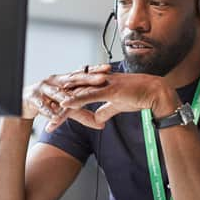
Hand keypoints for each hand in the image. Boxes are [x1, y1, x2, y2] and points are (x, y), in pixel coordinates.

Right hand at [22, 64, 111, 131]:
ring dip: (67, 96)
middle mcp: (55, 80)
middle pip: (74, 79)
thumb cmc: (49, 102)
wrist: (24, 103)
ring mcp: (43, 88)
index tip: (109, 68)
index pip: (82, 73)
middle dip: (88, 78)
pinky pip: (42, 105)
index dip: (95, 70)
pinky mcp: (32, 98)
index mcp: (64, 80)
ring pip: (57, 92)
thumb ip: (84, 115)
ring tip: (78, 99)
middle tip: (102, 79)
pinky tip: (55, 116)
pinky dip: (49, 111)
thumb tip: (102, 125)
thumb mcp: (68, 108)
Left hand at [59, 71, 180, 123]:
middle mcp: (98, 81)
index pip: (76, 93)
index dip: (64, 103)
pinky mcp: (110, 89)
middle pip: (72, 93)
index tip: (52, 114)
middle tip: (44, 117)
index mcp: (99, 84)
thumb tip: (96, 118)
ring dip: (62, 107)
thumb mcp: (118, 105)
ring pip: (77, 96)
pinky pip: (89, 96)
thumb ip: (105, 110)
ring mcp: (103, 84)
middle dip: (57, 106)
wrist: (155, 93)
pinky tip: (64, 106)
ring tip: (49, 118)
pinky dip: (75, 101)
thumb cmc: (139, 97)